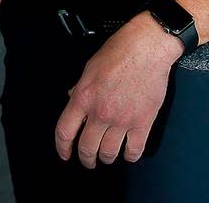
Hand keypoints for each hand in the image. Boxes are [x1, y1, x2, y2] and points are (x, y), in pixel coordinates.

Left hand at [54, 12, 181, 167]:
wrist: (147, 48)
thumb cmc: (119, 52)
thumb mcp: (89, 68)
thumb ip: (79, 88)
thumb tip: (72, 99)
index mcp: (83, 98)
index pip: (65, 131)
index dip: (62, 147)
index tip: (65, 154)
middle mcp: (100, 113)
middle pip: (87, 147)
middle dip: (86, 158)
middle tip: (88, 160)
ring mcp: (122, 120)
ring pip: (109, 152)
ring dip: (107, 158)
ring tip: (107, 157)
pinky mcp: (143, 123)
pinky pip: (134, 150)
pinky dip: (130, 156)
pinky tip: (128, 153)